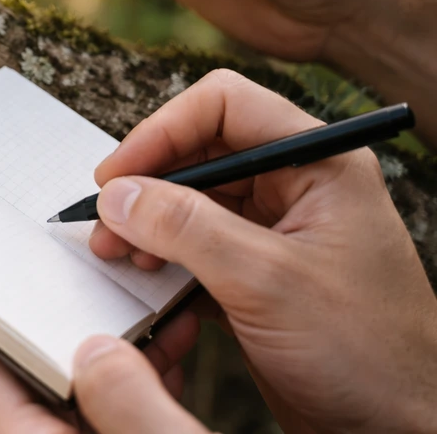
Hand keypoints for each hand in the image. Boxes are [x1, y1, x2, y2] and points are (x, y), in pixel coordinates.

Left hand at [0, 312, 206, 433]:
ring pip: (85, 390)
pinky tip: (171, 342)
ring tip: (137, 299)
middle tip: (77, 271)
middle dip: (60, 318)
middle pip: (35, 376)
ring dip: (110, 342)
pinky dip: (142, 373)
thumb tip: (95, 350)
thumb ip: (129, 408)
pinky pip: (123, 409)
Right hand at [90, 69, 436, 433]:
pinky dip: (164, 259)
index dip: (163, 132)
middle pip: (200, 153)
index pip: (224, 107)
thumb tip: (120, 195)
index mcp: (318, 164)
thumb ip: (187, 228)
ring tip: (119, 254)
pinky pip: (195, 245)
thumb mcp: (267, 281)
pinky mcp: (257, 273)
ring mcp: (276, 231)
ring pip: (192, 201)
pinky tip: (148, 281)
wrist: (400, 431)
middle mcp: (297, 188)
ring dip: (149, 224)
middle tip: (108, 222)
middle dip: (148, 185)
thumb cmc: (370, 356)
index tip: (118, 173)